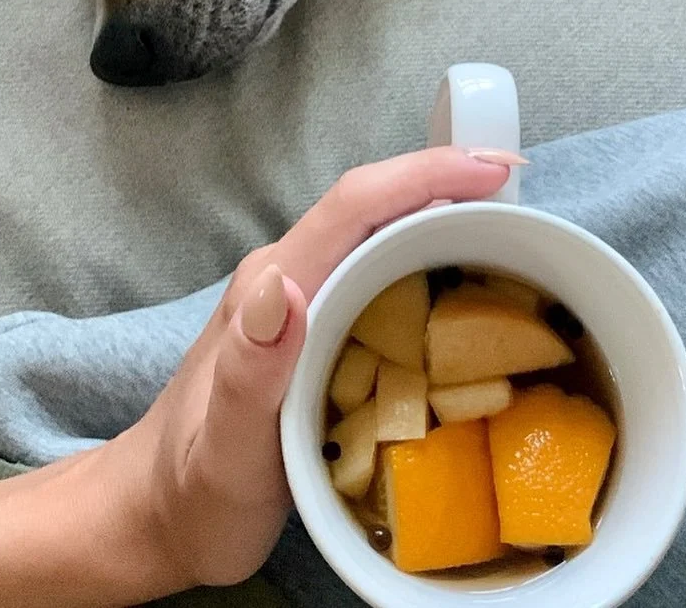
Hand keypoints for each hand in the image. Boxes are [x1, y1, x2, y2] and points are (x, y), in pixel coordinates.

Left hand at [105, 144, 519, 592]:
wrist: (161, 515)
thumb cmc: (194, 490)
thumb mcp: (227, 448)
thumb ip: (250, 370)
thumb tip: (285, 285)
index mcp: (272, 287)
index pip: (354, 205)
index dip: (424, 175)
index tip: (495, 171)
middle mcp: (289, 277)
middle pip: (374, 204)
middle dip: (449, 180)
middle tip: (524, 193)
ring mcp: (302, 299)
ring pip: (379, 231)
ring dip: (445, 212)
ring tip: (514, 224)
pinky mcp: (316, 325)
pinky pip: (381, 269)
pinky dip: (431, 255)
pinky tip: (469, 276)